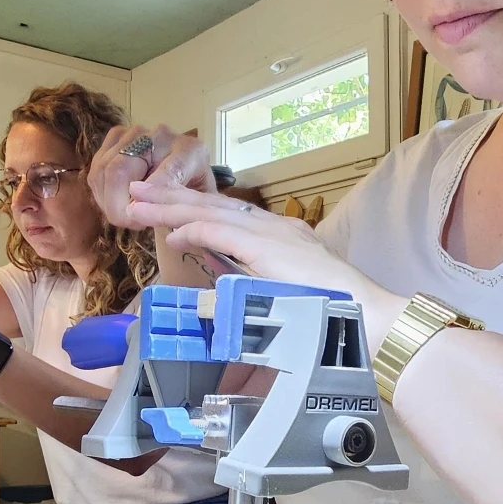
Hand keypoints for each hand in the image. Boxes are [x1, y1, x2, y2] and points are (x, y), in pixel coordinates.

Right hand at [89, 124, 216, 231]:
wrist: (188, 169)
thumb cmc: (193, 191)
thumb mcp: (197, 203)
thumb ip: (179, 203)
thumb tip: (143, 206)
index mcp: (191, 151)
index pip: (167, 172)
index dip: (148, 198)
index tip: (141, 220)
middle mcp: (162, 135)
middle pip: (121, 170)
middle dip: (118, 206)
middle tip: (131, 224)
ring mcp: (136, 133)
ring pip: (103, 171)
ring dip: (108, 201)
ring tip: (127, 216)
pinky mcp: (116, 138)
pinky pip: (96, 169)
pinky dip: (101, 193)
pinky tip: (116, 203)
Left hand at [120, 182, 405, 348]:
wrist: (365, 313)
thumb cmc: (333, 311)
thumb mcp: (291, 292)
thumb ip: (262, 285)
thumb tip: (231, 292)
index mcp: (278, 236)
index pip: (227, 213)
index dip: (193, 206)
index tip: (164, 203)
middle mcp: (272, 228)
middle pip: (212, 205)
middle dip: (172, 197)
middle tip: (137, 190)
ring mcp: (270, 235)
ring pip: (209, 212)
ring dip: (170, 207)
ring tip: (139, 203)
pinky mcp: (267, 249)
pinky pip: (220, 233)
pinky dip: (193, 229)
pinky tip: (170, 232)